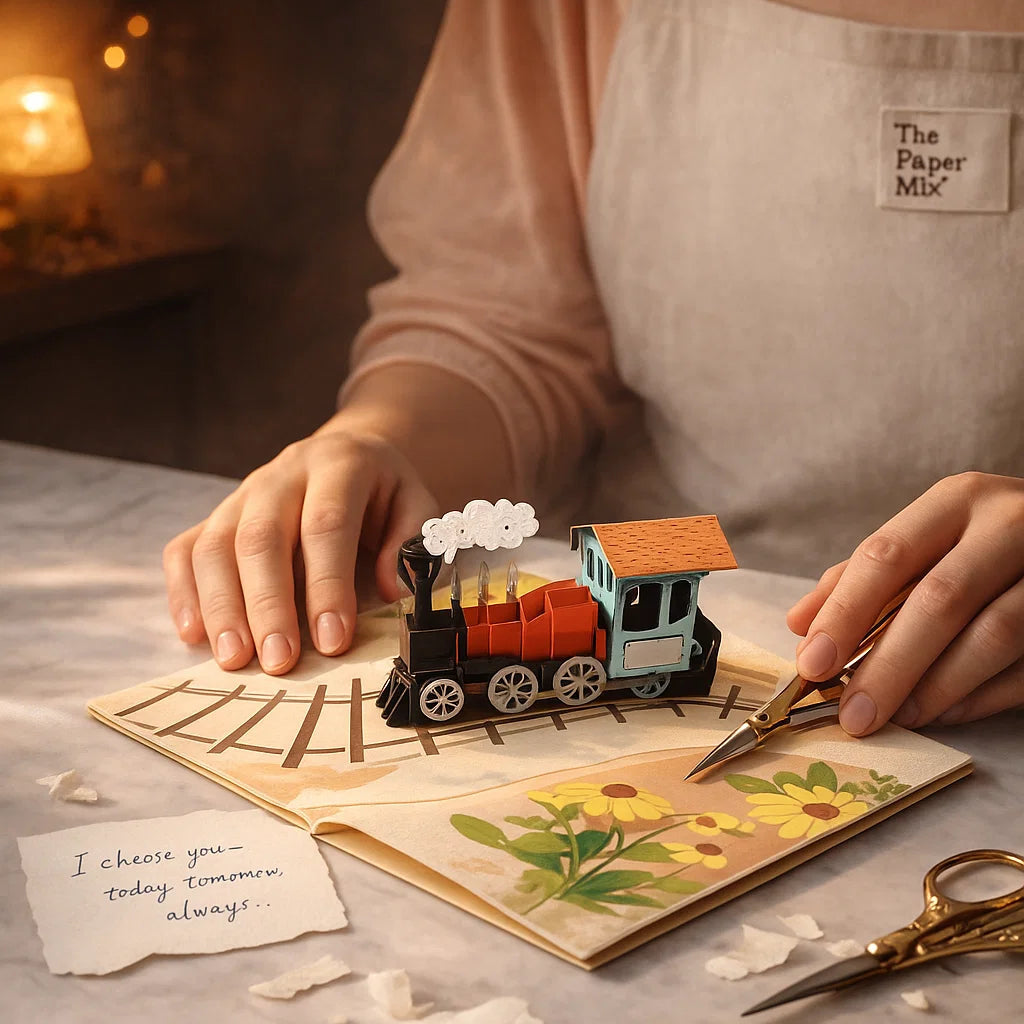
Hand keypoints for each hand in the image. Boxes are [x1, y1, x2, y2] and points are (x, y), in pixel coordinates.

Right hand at [163, 427, 437, 673]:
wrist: (345, 455)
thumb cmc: (382, 493)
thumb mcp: (416, 503)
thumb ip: (411, 542)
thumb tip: (393, 589)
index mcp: (338, 465)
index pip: (326, 524)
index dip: (328, 584)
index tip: (333, 640)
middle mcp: (281, 475)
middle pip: (261, 538)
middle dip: (268, 605)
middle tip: (278, 661)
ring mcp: (241, 495)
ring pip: (215, 546)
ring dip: (222, 607)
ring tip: (235, 659)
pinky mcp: (214, 516)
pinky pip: (185, 550)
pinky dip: (185, 593)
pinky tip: (195, 635)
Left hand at [786, 472, 1023, 734]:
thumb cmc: (985, 541)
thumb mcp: (926, 539)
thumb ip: (861, 577)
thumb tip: (799, 624)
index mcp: (957, 501)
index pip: (886, 555)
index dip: (844, 613)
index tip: (812, 664)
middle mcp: (1009, 524)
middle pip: (940, 599)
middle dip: (890, 664)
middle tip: (854, 713)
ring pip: (995, 634)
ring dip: (938, 686)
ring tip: (898, 716)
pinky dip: (984, 696)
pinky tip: (946, 713)